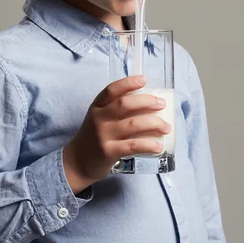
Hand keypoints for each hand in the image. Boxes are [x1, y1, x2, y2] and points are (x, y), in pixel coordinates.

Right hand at [62, 75, 170, 193]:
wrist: (78, 162)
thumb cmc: (94, 137)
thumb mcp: (99, 118)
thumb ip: (115, 109)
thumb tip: (147, 103)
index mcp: (97, 107)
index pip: (111, 90)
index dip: (128, 83)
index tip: (144, 80)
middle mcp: (99, 119)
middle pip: (125, 104)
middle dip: (147, 101)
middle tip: (161, 104)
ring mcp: (103, 135)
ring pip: (133, 124)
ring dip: (154, 123)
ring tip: (166, 127)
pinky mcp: (109, 152)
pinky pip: (133, 145)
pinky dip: (149, 145)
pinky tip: (159, 146)